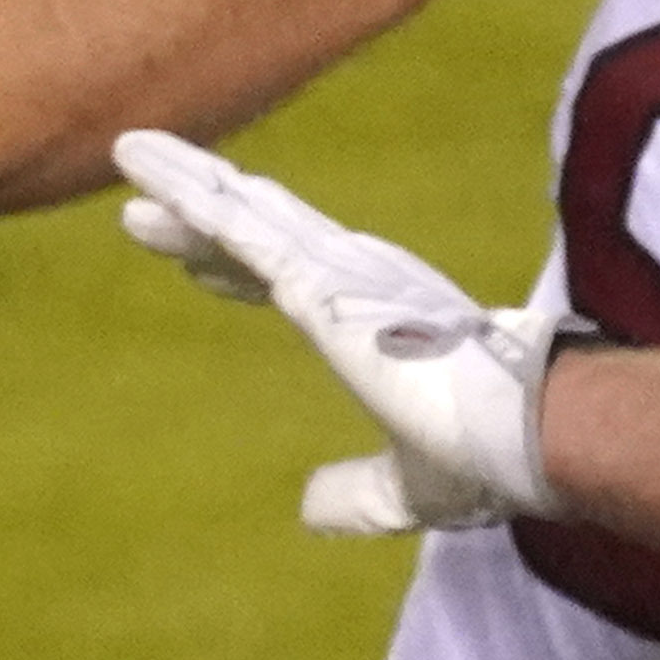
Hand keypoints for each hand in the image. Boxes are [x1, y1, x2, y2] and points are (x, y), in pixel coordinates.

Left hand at [111, 130, 562, 534]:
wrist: (529, 432)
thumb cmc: (490, 456)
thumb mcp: (409, 486)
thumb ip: (359, 491)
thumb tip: (309, 508)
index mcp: (381, 319)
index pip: (294, 281)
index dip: (241, 269)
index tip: (198, 262)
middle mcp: (360, 278)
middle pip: (261, 235)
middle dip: (203, 215)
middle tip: (142, 199)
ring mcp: (339, 272)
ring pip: (242, 216)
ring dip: (184, 185)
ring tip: (129, 151)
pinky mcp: (320, 283)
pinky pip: (240, 232)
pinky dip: (192, 202)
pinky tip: (148, 185)